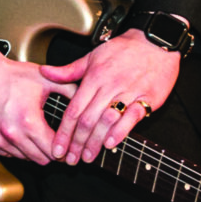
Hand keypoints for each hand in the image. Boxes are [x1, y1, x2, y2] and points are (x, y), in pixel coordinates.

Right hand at [0, 29, 60, 163]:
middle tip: (58, 143)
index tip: (69, 145)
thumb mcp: (45, 79)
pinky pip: (9, 155)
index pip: (55, 150)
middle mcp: (12, 134)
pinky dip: (18, 149)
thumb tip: (86, 101)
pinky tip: (22, 135)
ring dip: (35, 151)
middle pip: (42, 159)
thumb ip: (70, 91)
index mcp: (28, 121)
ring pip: (26, 159)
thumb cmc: (9, 75)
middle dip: (52, 152)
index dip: (66, 149)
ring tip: (40, 137)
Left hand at [39, 29, 180, 163]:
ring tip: (88, 157)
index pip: (73, 110)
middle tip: (71, 160)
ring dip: (95, 142)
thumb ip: (69, 70)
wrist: (155, 41)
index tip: (58, 148)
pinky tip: (110, 144)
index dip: (64, 132)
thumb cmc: (123, 50)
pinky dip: (120, 131)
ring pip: (106, 120)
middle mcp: (109, 86)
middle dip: (77, 143)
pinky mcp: (147, 98)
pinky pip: (132, 117)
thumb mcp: (92, 56)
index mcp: (94, 77)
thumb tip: (45, 72)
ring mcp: (128, 92)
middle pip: (87, 119)